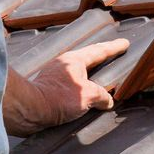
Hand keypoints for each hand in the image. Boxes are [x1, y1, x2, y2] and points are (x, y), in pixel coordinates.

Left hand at [3, 39, 129, 135]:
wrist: (29, 111)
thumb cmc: (57, 98)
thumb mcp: (89, 95)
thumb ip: (102, 96)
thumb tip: (107, 101)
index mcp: (75, 61)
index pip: (99, 51)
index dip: (114, 48)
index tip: (124, 43)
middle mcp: (64, 65)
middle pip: (87, 58)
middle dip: (100, 56)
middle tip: (112, 53)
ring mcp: (55, 77)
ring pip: (78, 72)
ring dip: (89, 73)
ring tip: (99, 76)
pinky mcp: (48, 90)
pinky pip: (71, 85)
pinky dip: (80, 87)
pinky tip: (84, 95)